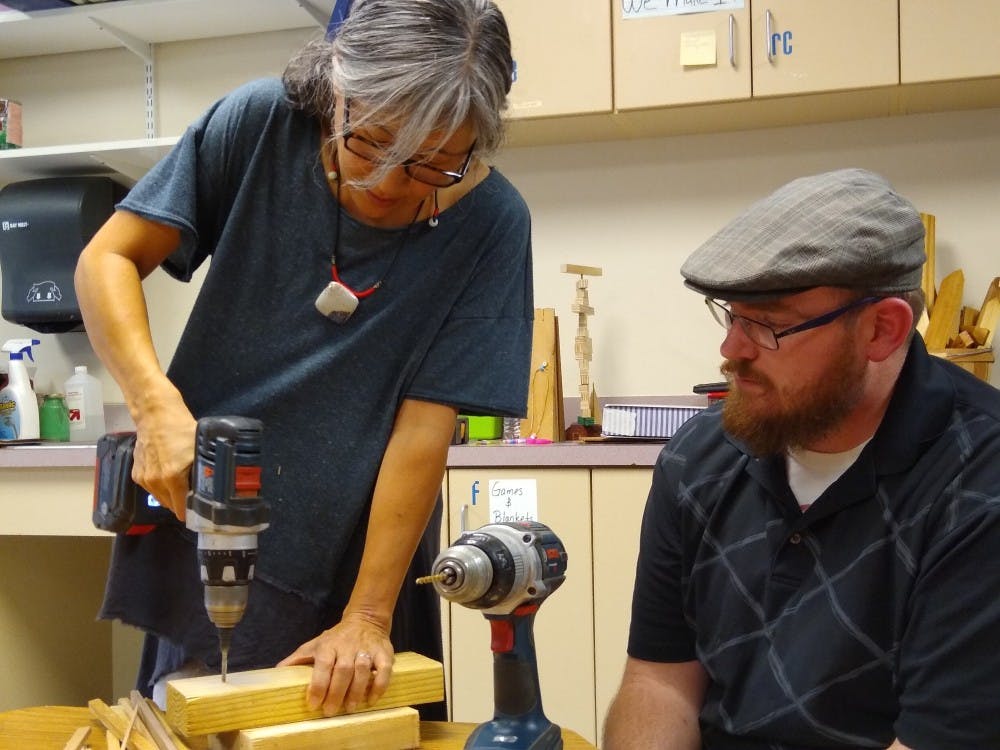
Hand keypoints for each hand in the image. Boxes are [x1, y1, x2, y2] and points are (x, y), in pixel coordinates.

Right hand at [132, 403, 196, 520]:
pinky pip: (151, 488)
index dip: (192, 513)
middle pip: (171, 506)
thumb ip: (205, 471)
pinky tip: (168, 475)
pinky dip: (160, 486)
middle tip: (195, 495)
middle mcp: (155, 482)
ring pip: (160, 498)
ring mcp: (143, 479)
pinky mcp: (136, 473)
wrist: (155, 414)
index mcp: (172, 478)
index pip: (181, 510)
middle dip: (182, 503)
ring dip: (171, 495)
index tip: (201, 512)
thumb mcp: (199, 450)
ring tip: (182, 484)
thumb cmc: (181, 429)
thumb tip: (216, 487)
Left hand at [278, 612, 393, 715]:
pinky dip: (379, 685)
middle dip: (337, 692)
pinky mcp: (384, 652)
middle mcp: (348, 646)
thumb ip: (298, 658)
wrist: (365, 619)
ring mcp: (367, 649)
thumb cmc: (336, 637)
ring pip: (363, 670)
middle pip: (343, 670)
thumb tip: (276, 672)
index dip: (318, 685)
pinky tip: (372, 699)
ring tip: (351, 707)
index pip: (323, 665)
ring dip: (357, 691)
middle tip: (331, 711)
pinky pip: (384, 670)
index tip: (314, 704)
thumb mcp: (315, 644)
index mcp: (329, 645)